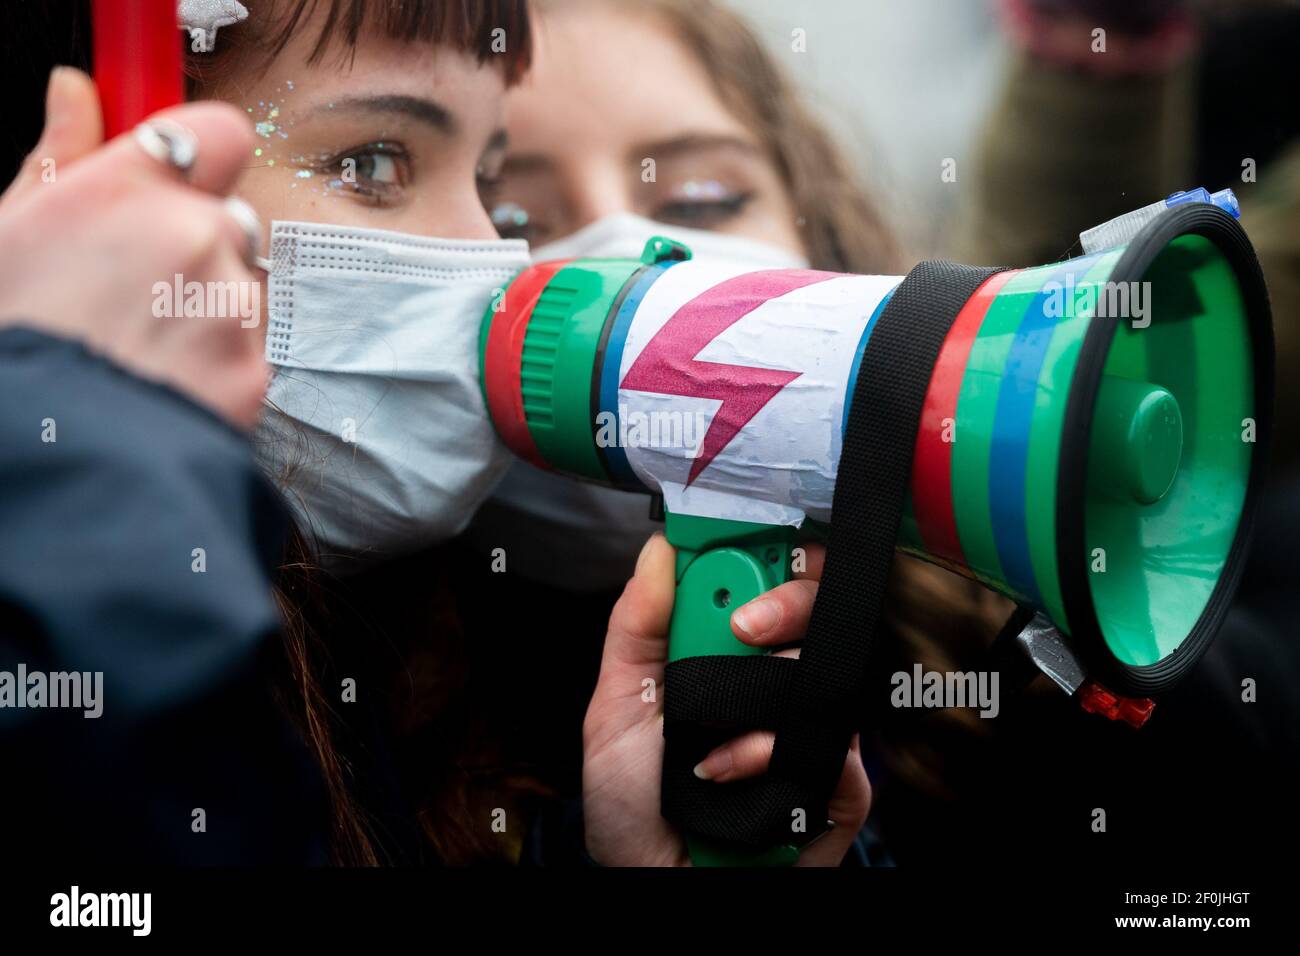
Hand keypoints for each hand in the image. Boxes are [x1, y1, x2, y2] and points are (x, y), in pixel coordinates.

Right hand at [0, 68, 265, 427]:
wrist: (51, 459)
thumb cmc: (19, 344)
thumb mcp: (8, 235)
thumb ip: (58, 158)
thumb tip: (75, 90)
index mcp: (126, 191)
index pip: (217, 132)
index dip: (200, 157)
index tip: (174, 178)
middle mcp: (194, 236)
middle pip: (226, 219)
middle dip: (191, 246)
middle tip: (127, 291)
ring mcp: (232, 306)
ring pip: (238, 289)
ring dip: (205, 309)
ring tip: (137, 350)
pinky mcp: (256, 370)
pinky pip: (246, 350)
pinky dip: (216, 364)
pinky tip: (161, 385)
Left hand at [582, 534, 871, 865]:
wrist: (656, 884)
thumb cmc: (636, 805)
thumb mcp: (614, 708)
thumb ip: (636, 627)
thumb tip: (659, 549)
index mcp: (727, 652)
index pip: (766, 576)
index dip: (764, 549)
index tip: (740, 545)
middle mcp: (776, 681)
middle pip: (819, 606)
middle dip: (788, 599)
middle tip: (746, 625)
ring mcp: (811, 728)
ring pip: (826, 667)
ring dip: (760, 691)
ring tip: (704, 735)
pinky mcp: (838, 782)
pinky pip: (829, 740)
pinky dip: (767, 751)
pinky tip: (723, 774)